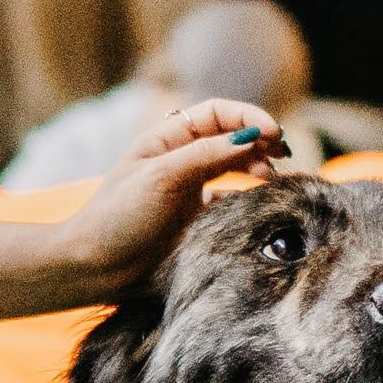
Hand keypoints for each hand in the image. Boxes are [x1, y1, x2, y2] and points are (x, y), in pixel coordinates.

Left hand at [52, 99, 282, 295]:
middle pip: (230, 138)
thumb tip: (251, 137)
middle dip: (259, 140)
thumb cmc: (119, 217)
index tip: (273, 133)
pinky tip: (261, 204)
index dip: (247, 117)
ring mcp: (190, 190)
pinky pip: (232, 202)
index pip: (216, 114)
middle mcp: (181, 160)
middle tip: (285, 153)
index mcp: (167, 140)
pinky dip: (250, 199)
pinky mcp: (196, 220)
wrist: (97, 267)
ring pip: (234, 168)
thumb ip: (206, 155)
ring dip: (258, 167)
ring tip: (275, 178)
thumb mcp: (161, 177)